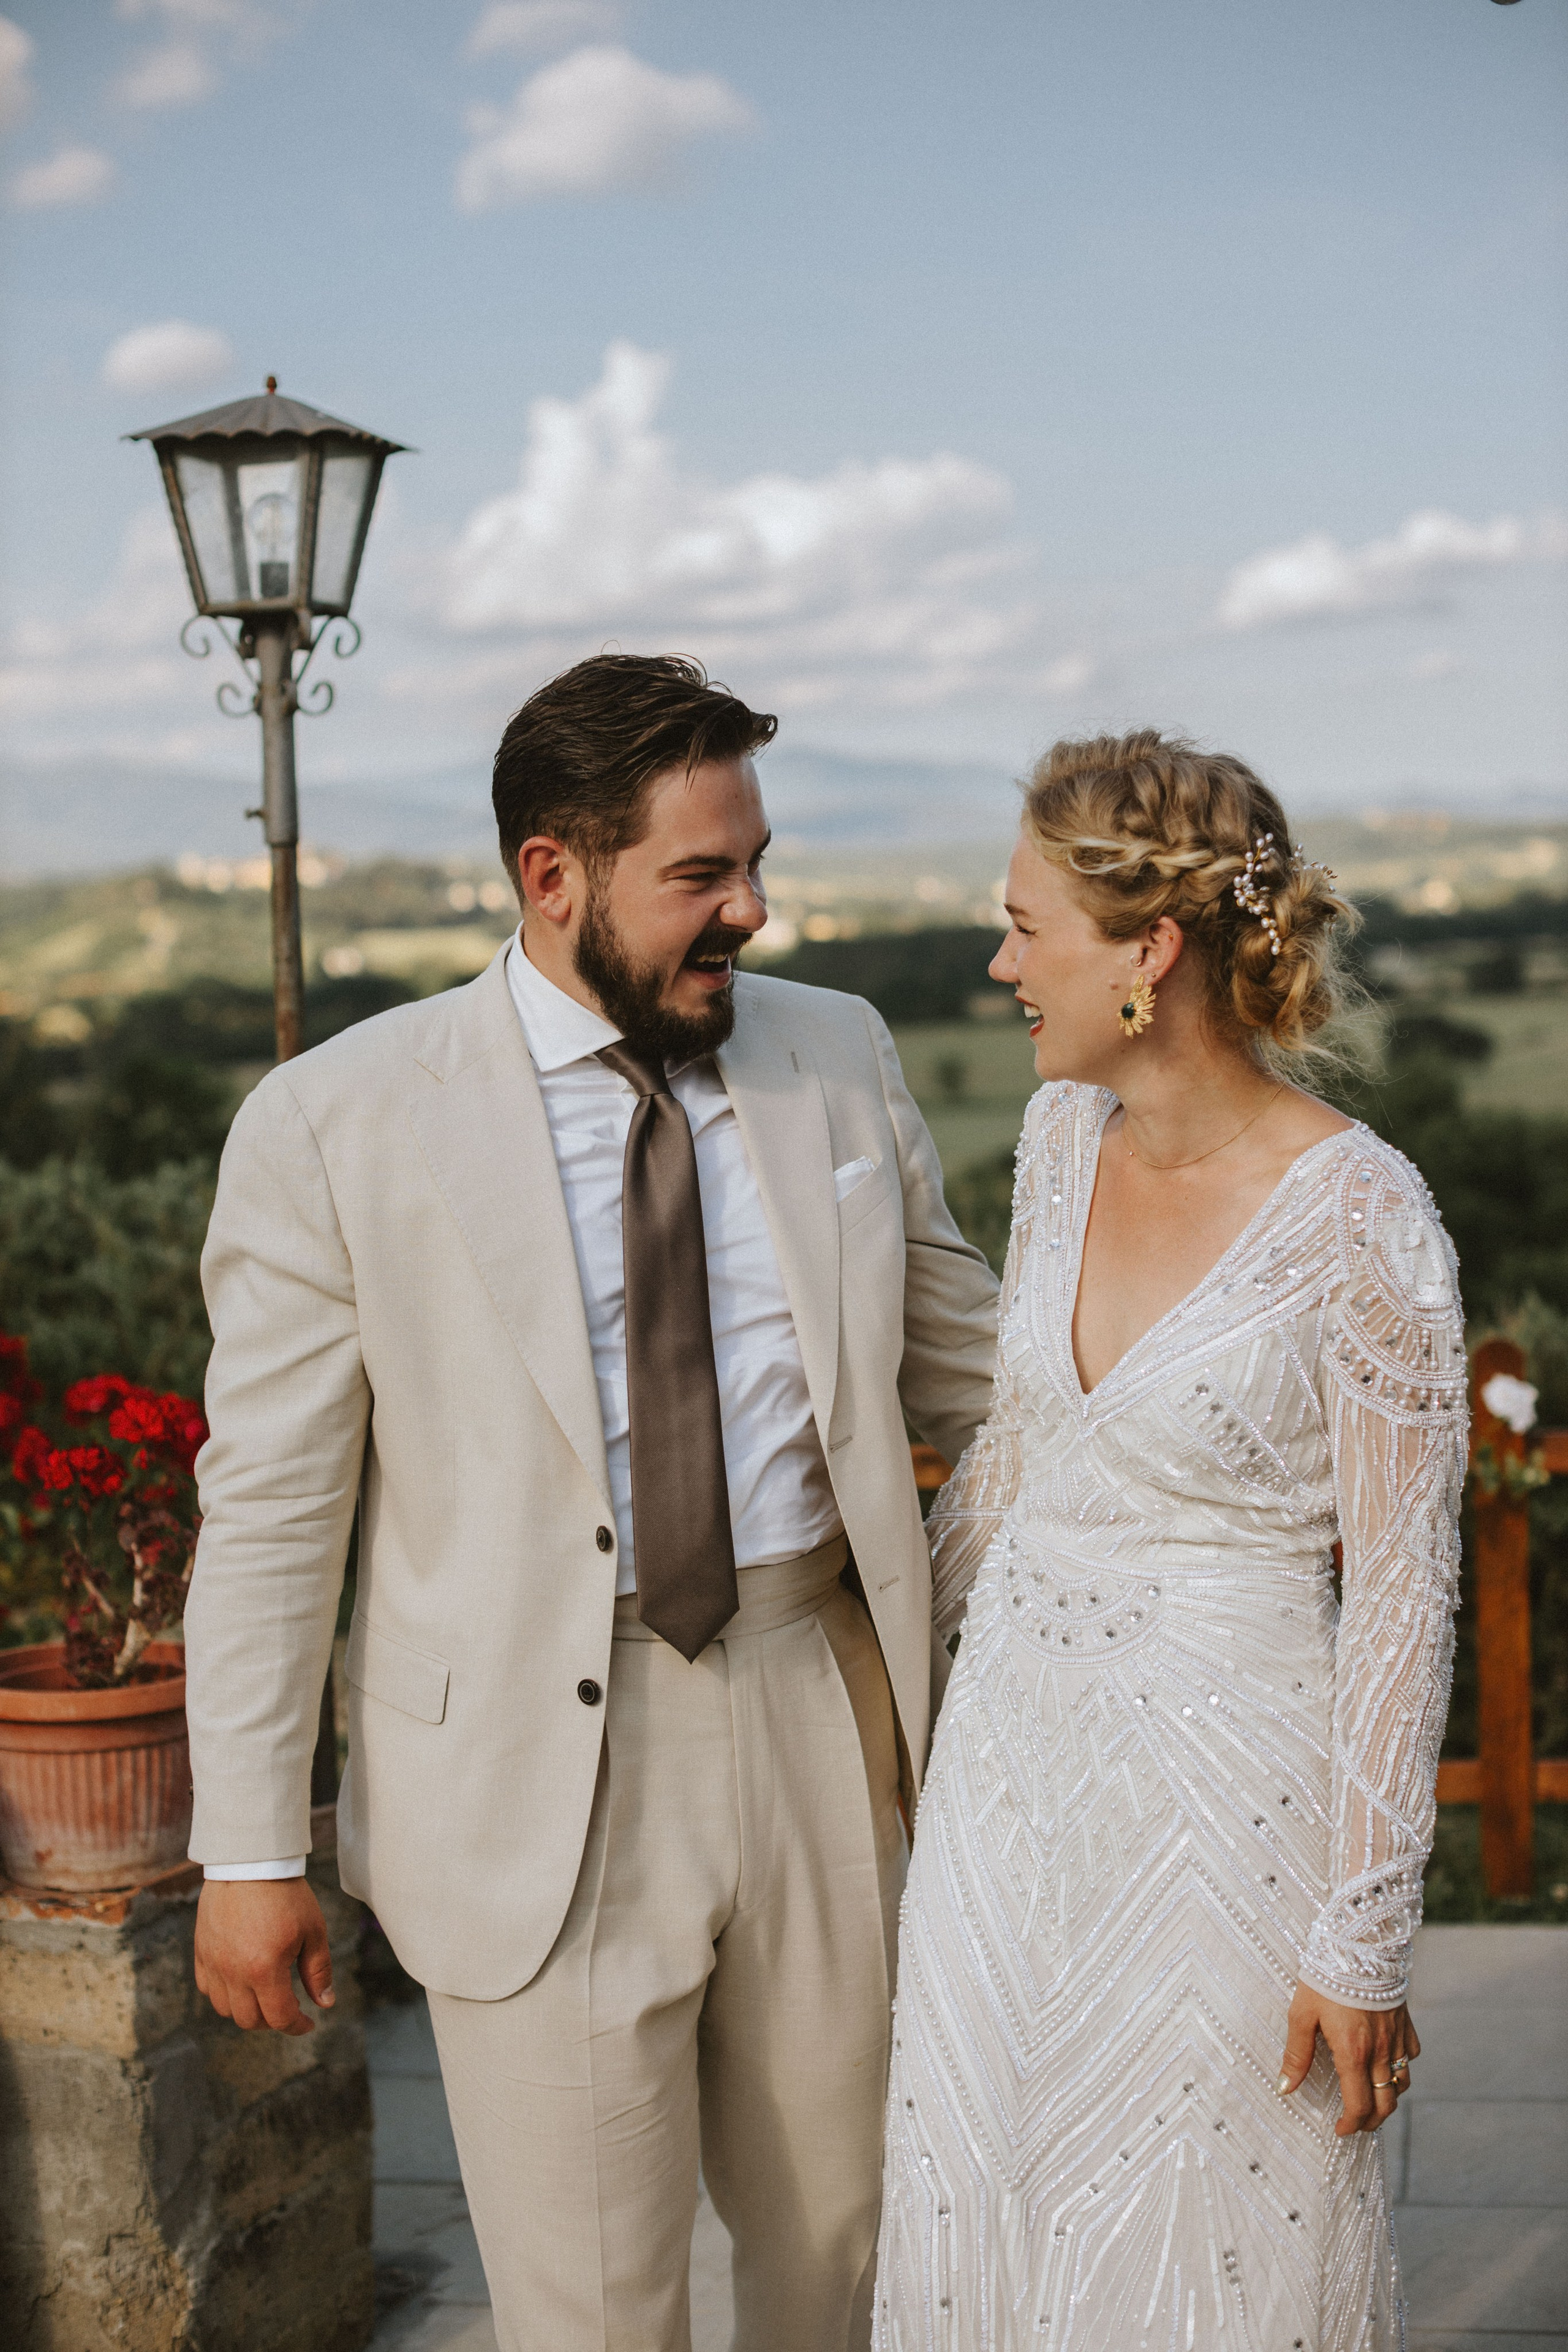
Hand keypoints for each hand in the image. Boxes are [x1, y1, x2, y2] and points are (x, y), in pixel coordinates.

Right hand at [194, 1878, 335, 2035]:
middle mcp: (233, 1972)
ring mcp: (213, 1963)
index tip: (308, 2023)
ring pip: (225, 2009)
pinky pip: (207, 1988)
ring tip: (265, 1995)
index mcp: (264, 1970)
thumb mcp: (313, 1931)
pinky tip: (240, 1981)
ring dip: (246, 2010)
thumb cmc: (286, 1894)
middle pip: (249, 2020)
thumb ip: (318, 1971)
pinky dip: (223, 1993)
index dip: (297, 2026)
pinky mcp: (201, 1951)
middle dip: (272, 2021)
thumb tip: (325, 2003)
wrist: (250, 1862)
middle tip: (288, 2008)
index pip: (279, 2018)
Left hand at [1277, 1983, 1419, 2134]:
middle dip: (1371, 2122)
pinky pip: (1410, 2057)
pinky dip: (1400, 2068)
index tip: (1340, 2129)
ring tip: (1370, 2099)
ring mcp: (1397, 2039)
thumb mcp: (1302, 2014)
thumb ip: (1296, 2054)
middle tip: (1355, 2123)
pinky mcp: (1406, 2024)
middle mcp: (1380, 2052)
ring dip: (1387, 2099)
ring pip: (1401, 2084)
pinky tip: (1386, 2063)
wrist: (1360, 1945)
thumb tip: (1285, 2088)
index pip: (1359, 2106)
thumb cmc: (1326, 1978)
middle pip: (1385, 2104)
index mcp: (1353, 2053)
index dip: (1351, 2125)